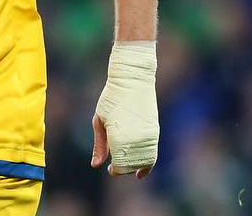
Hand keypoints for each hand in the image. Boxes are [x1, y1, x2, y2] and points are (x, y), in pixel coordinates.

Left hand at [90, 41, 158, 178]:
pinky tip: (142, 169)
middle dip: (124, 169)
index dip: (115, 170)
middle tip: (114, 167)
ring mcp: (148, 136)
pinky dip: (149, 163)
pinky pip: (154, 153)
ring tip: (128, 166)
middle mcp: (136, 139)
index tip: (109, 169)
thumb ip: (99, 145)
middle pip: (132, 166)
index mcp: (119, 138)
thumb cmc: (111, 98)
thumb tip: (96, 165)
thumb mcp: (99, 121)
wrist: (132, 80)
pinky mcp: (155, 131)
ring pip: (145, 162)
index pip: (120, 166)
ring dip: (136, 167)